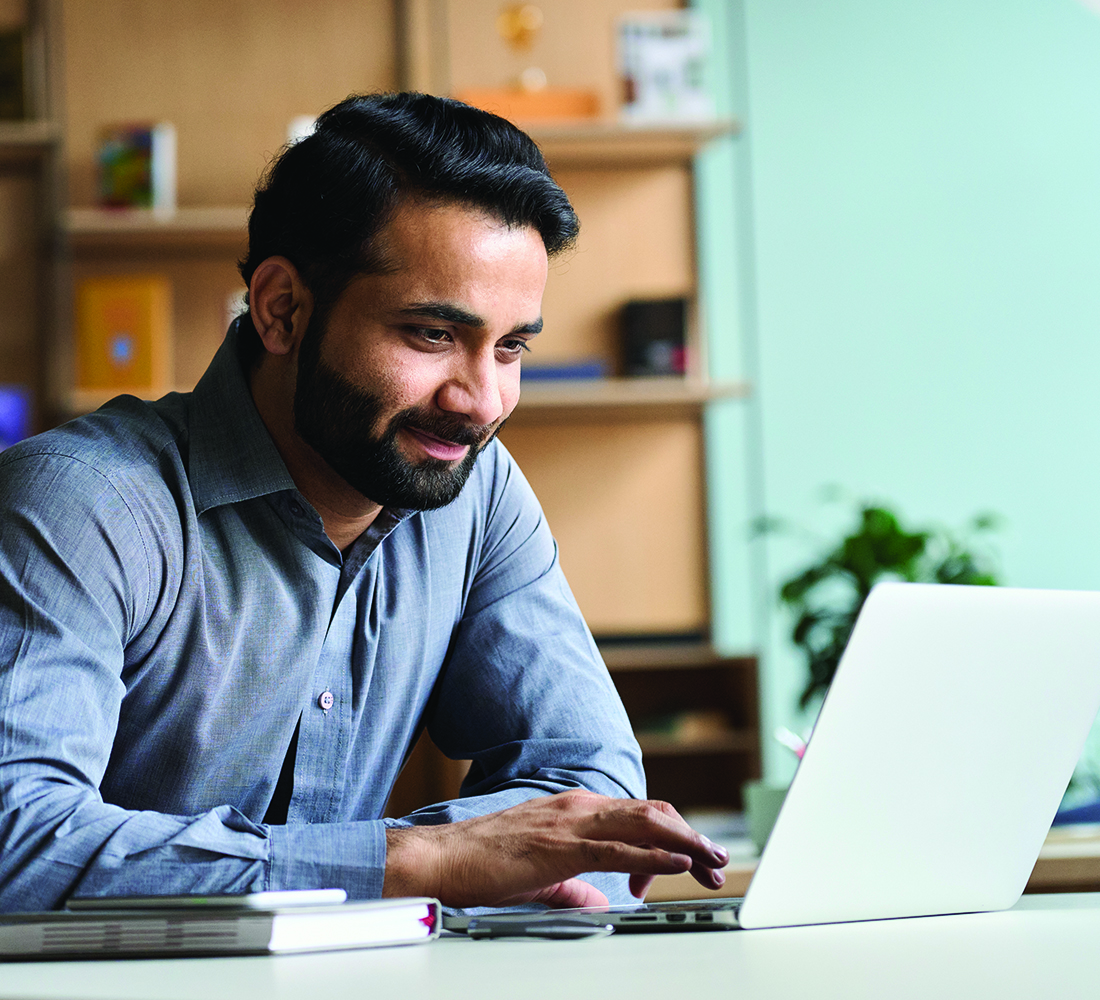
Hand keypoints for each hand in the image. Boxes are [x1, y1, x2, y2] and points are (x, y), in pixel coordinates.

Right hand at [382, 789, 728, 908]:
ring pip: (644, 824)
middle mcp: (579, 807)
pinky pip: (618, 848)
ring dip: (684, 842)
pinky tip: (677, 863)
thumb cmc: (483, 863)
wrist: (442, 858)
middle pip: (652, 815)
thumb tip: (599, 901)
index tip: (690, 863)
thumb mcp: (541, 875)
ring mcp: (571, 822)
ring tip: (712, 859)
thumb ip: (574, 885)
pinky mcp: (561, 846)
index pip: (638, 816)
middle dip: (690, 837)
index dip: (671, 837)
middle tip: (717, 861)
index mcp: (575, 810)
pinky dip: (654, 854)